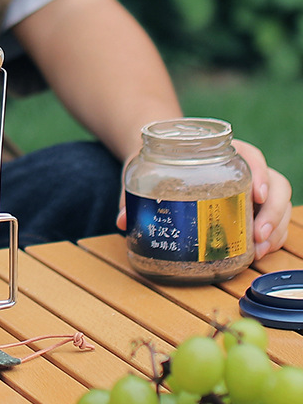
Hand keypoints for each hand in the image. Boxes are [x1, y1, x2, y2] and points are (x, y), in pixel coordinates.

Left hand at [116, 140, 291, 259]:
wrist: (162, 156)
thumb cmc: (156, 160)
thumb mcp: (142, 171)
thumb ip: (132, 194)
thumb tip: (124, 221)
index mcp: (223, 151)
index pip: (252, 155)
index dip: (260, 173)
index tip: (256, 193)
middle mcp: (243, 167)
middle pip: (275, 184)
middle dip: (273, 211)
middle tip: (257, 235)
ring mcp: (250, 187)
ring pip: (279, 203)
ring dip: (275, 228)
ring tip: (258, 250)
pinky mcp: (250, 206)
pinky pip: (272, 219)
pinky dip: (271, 236)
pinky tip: (258, 252)